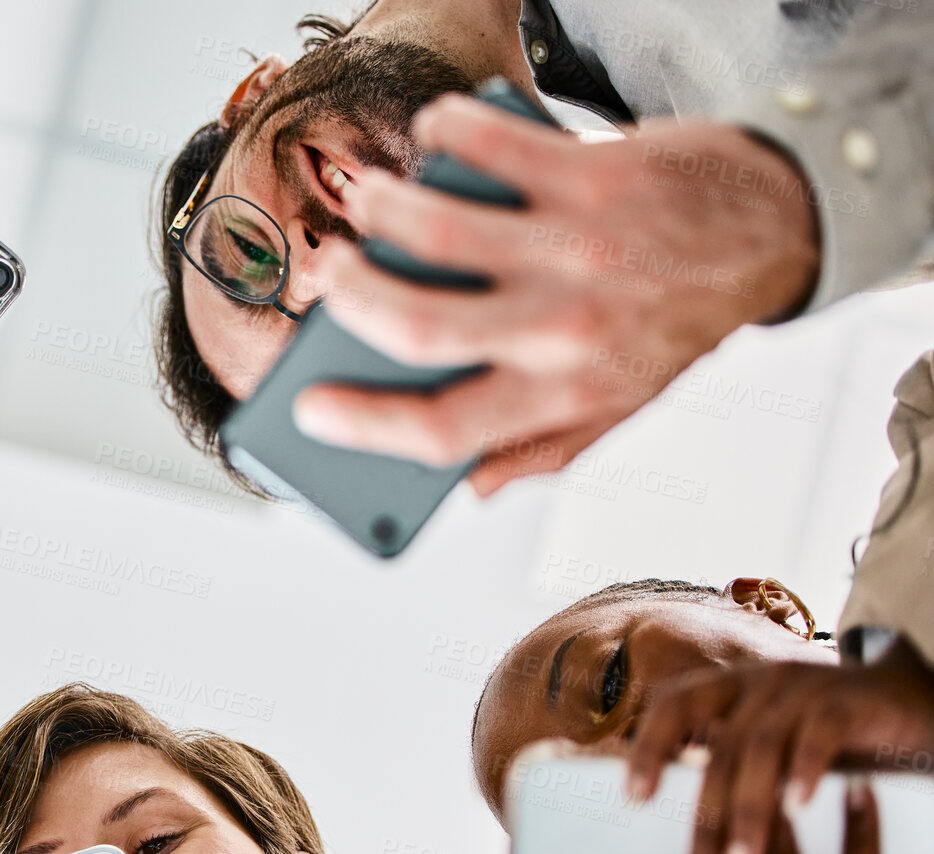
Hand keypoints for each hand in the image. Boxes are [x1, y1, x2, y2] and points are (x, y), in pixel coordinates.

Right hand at [294, 98, 818, 493]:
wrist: (775, 230)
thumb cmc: (679, 325)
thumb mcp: (613, 412)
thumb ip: (535, 454)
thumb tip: (464, 489)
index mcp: (559, 397)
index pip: (440, 434)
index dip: (361, 427)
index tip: (309, 411)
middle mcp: (564, 330)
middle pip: (417, 329)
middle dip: (349, 301)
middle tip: (332, 277)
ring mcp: (575, 250)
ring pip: (435, 231)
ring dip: (379, 210)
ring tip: (369, 204)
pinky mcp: (590, 175)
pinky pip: (488, 146)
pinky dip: (445, 132)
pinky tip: (437, 135)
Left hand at [623, 642, 933, 853]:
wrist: (910, 699)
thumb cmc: (832, 735)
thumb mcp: (773, 747)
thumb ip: (733, 770)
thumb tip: (690, 829)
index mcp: (730, 688)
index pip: (673, 704)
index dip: (649, 747)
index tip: (633, 799)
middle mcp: (759, 681)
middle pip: (717, 751)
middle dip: (704, 821)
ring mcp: (803, 686)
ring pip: (760, 750)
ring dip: (748, 816)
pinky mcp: (849, 700)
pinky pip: (819, 734)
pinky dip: (804, 772)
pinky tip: (796, 813)